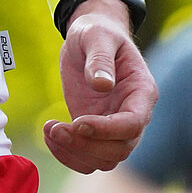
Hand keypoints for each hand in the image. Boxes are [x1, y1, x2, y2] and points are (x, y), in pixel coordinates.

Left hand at [43, 0, 157, 173]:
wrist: (90, 38)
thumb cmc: (98, 32)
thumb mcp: (97, 36)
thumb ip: (100, 58)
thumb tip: (102, 84)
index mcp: (142, 92)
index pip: (133, 124)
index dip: (107, 129)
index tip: (78, 122)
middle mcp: (133, 114)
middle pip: (119, 149)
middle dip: (86, 145)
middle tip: (56, 129)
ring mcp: (114, 126)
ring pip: (104, 159)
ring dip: (75, 153)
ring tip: (50, 131)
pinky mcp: (95, 131)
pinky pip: (87, 157)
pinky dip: (68, 155)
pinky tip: (49, 135)